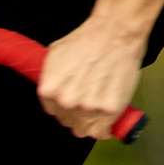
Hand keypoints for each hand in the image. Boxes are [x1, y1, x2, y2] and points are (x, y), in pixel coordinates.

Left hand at [37, 14, 147, 139]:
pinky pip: (102, 131)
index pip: (53, 111)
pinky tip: (107, 115)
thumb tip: (51, 92)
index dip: (64, 106)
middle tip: (90, 98)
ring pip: (84, 129)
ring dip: (91, 121)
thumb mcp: (56, 55)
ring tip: (99, 104)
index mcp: (49, 90)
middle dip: (78, 114)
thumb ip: (51, 78)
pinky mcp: (108, 110)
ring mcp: (88, 107)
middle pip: (69, 122)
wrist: (115, 33)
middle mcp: (66, 101)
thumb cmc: (88, 40)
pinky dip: (105, 127)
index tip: (74, 101)